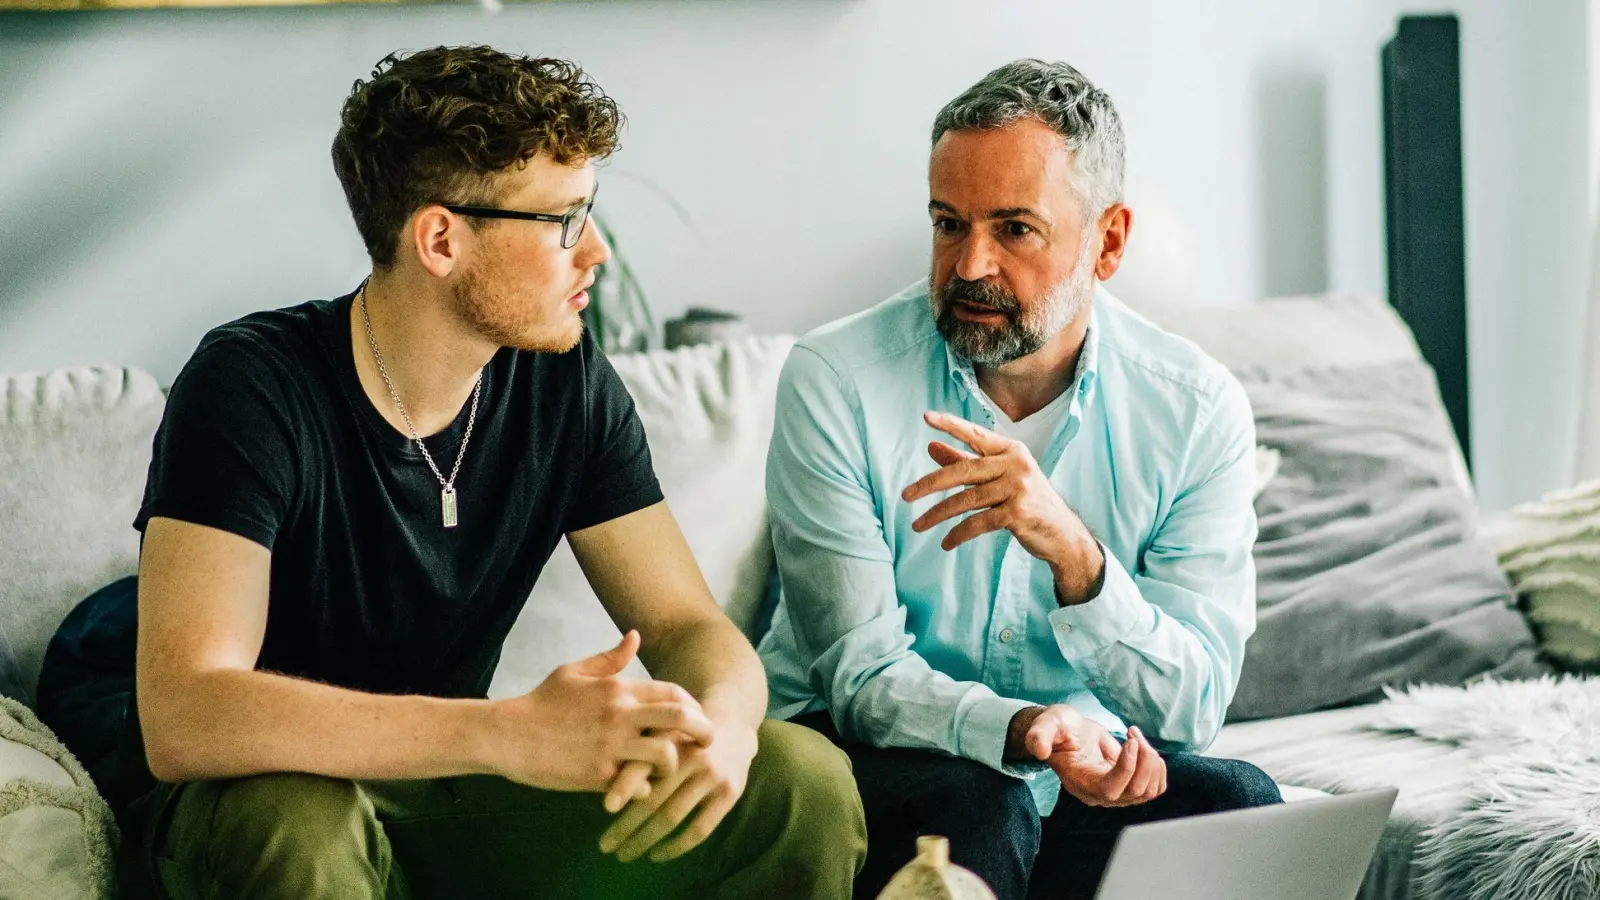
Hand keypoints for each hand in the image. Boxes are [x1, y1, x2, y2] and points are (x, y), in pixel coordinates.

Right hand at [487, 631, 714, 791]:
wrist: (508, 735)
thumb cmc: (541, 702)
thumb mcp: (574, 672)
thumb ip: (610, 658)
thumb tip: (635, 636)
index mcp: (618, 688)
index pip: (674, 692)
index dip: (693, 706)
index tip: (698, 717)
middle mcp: (620, 715)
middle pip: (681, 718)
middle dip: (704, 730)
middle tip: (710, 741)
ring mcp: (611, 746)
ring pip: (665, 755)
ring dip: (674, 763)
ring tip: (669, 768)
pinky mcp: (599, 776)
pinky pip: (639, 786)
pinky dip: (645, 789)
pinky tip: (640, 787)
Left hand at [598, 721, 758, 862]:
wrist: (733, 726)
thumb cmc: (682, 737)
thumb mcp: (661, 734)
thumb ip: (637, 757)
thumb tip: (606, 794)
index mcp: (668, 739)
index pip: (642, 767)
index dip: (624, 787)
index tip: (607, 808)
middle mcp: (690, 756)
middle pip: (652, 799)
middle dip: (625, 827)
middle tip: (605, 846)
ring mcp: (712, 775)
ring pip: (671, 817)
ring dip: (644, 841)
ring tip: (624, 854)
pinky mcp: (729, 793)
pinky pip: (699, 829)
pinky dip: (676, 847)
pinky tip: (657, 854)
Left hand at [902, 411, 1103, 601]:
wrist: (1063, 535)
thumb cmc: (1027, 502)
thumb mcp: (999, 478)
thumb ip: (966, 462)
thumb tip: (932, 447)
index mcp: (1011, 450)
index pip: (976, 434)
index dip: (951, 425)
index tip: (926, 417)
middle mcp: (1015, 464)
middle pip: (964, 470)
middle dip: (930, 484)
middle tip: (906, 495)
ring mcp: (1018, 488)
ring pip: (966, 500)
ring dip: (938, 515)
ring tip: (918, 525)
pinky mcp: (1018, 513)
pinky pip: (977, 523)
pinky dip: (958, 534)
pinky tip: (946, 542)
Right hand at [1015, 705, 1165, 807]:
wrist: (1070, 733)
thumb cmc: (1059, 729)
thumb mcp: (1046, 726)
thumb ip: (1038, 736)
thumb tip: (1039, 749)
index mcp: (1080, 783)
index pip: (1110, 789)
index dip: (1126, 767)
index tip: (1131, 740)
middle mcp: (1100, 795)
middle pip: (1136, 792)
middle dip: (1144, 759)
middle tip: (1133, 734)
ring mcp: (1118, 794)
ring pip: (1149, 790)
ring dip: (1152, 760)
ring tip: (1135, 736)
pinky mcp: (1131, 786)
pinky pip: (1156, 787)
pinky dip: (1157, 766)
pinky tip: (1141, 746)